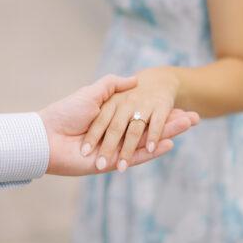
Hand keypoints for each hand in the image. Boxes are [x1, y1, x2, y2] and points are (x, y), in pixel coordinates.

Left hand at [39, 73, 196, 175]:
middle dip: (173, 123)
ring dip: (169, 134)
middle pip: (152, 128)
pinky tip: (170, 144)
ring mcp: (117, 148)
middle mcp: (119, 134)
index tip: (183, 106)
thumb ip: (113, 86)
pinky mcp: (112, 162)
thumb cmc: (66, 111)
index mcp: (115, 118)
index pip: (145, 113)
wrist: (47, 136)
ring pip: (148, 141)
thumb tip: (135, 80)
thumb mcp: (92, 92)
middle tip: (195, 118)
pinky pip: (136, 157)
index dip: (164, 111)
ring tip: (189, 126)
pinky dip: (153, 151)